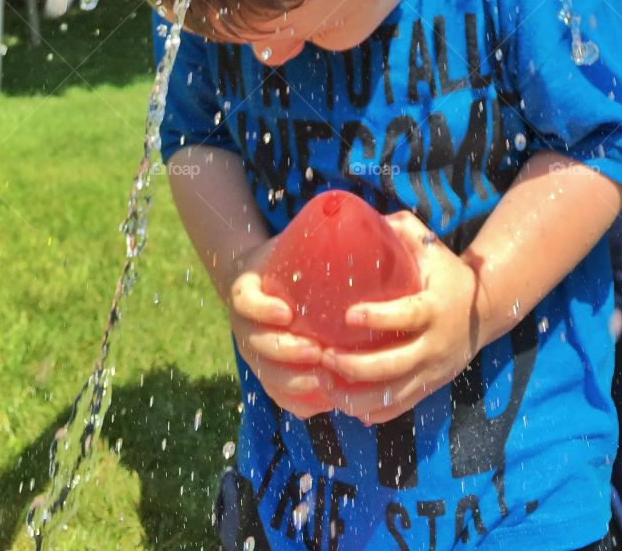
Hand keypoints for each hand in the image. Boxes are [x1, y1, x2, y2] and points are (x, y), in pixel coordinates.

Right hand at [228, 237, 336, 419]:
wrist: (258, 281)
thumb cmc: (287, 259)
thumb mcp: (293, 243)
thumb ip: (321, 234)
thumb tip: (376, 219)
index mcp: (246, 289)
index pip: (245, 300)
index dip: (262, 309)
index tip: (286, 311)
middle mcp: (244, 323)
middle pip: (255, 345)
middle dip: (286, 353)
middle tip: (318, 352)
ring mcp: (253, 349)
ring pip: (266, 374)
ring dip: (294, 382)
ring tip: (325, 382)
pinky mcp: (266, 369)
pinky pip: (277, 393)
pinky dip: (298, 401)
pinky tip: (324, 401)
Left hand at [319, 210, 483, 425]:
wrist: (487, 310)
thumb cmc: (448, 273)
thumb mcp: (431, 247)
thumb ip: (401, 231)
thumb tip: (361, 217)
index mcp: (435, 308)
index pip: (406, 316)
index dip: (377, 318)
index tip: (347, 315)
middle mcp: (436, 344)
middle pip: (395, 365)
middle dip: (355, 367)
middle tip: (323, 357)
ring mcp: (433, 371)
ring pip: (394, 395)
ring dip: (357, 395)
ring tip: (324, 384)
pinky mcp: (431, 387)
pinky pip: (401, 408)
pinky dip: (374, 411)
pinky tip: (346, 405)